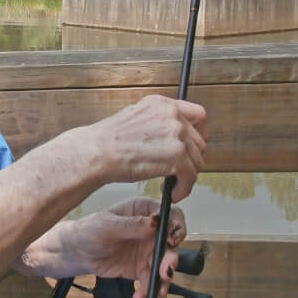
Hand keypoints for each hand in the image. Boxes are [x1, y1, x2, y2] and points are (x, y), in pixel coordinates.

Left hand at [62, 197, 186, 297]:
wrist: (76, 252)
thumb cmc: (89, 230)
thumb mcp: (108, 225)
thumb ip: (133, 225)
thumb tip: (155, 223)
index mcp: (144, 211)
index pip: (171, 215)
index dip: (177, 227)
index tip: (173, 241)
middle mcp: (151, 230)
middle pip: (171, 243)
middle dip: (170, 259)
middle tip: (165, 272)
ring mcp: (147, 250)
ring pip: (164, 264)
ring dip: (162, 280)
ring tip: (157, 292)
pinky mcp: (141, 268)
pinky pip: (149, 280)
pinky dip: (147, 290)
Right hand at [88, 95, 207, 201]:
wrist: (98, 152)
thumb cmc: (108, 141)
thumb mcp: (136, 118)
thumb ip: (157, 123)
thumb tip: (170, 138)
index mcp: (162, 104)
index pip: (198, 114)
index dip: (200, 133)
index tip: (194, 145)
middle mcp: (172, 115)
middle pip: (199, 141)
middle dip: (191, 158)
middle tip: (180, 170)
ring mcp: (177, 134)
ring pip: (197, 160)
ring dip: (187, 176)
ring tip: (173, 184)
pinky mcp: (178, 156)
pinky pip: (191, 177)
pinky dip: (184, 189)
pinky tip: (173, 193)